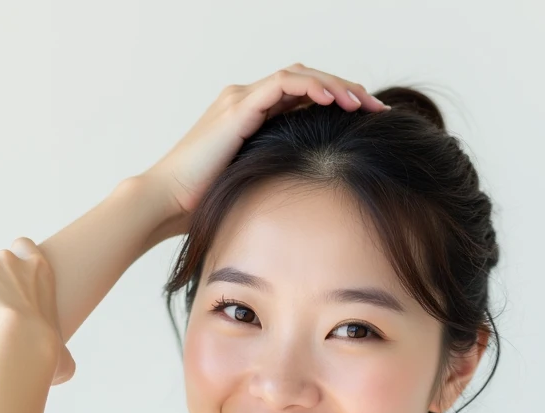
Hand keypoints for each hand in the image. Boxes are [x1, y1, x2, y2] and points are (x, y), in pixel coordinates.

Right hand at [146, 63, 389, 231]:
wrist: (166, 202)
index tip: (367, 120)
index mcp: (250, 117)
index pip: (302, 95)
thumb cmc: (201, 205)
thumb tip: (313, 198)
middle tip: (377, 109)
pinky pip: (282, 85)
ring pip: (299, 75)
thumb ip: (276, 178)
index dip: (337, 101)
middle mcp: (246, 101)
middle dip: (345, 90)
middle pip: (306, 79)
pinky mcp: (238, 109)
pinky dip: (310, 87)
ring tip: (362, 103)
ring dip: (335, 86)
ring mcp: (241, 101)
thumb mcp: (251, 187)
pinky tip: (333, 101)